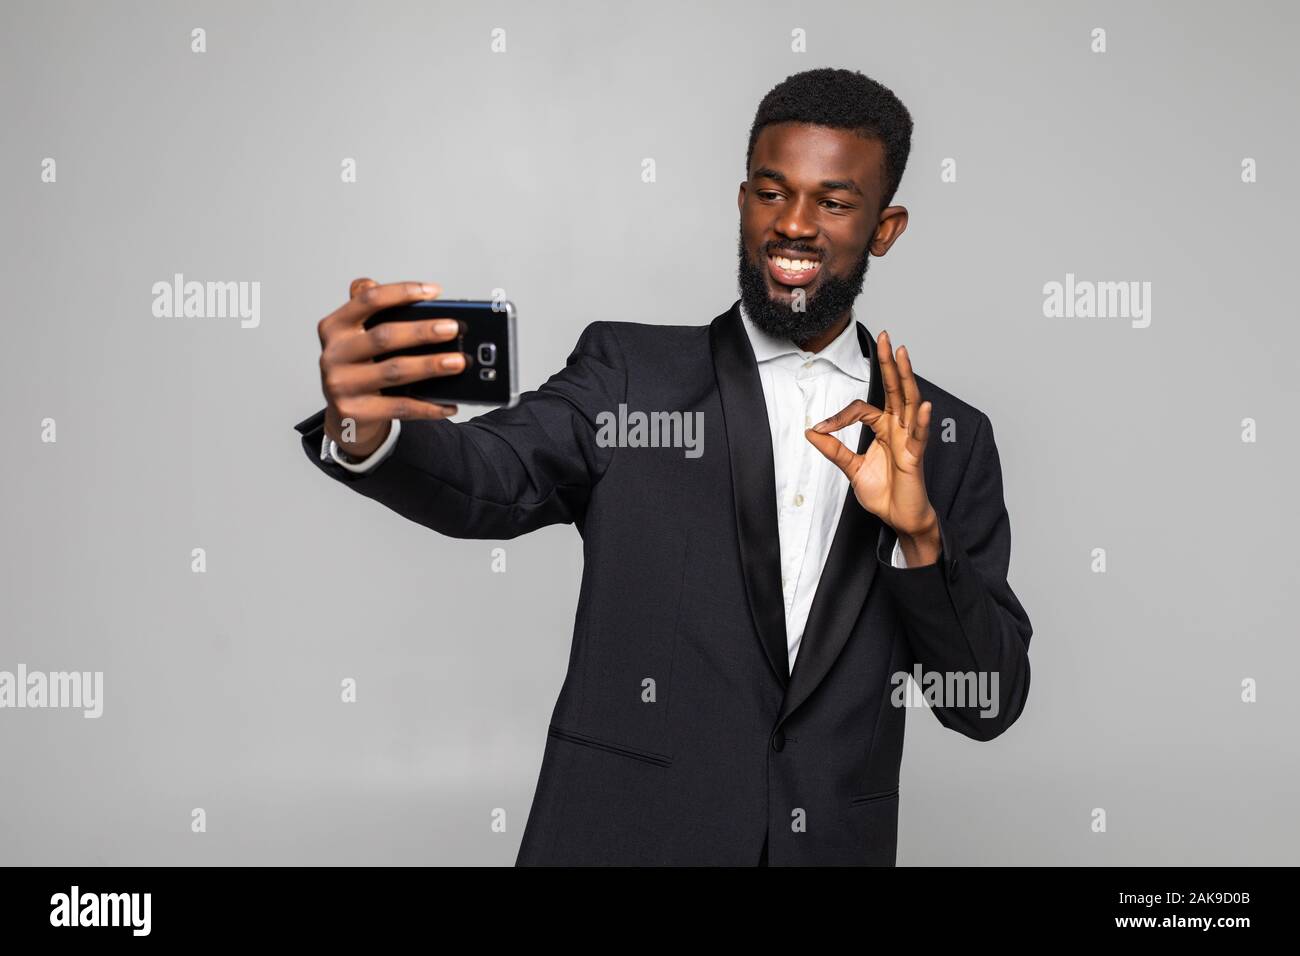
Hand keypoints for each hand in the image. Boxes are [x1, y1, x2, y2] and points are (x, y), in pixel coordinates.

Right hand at [317, 278, 467, 457]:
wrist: (344, 414)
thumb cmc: (358, 367)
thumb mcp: (359, 336)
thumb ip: (378, 312)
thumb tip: (423, 297)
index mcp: (335, 327)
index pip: (368, 300)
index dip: (402, 292)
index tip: (433, 291)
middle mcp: (333, 354)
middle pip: (384, 336)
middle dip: (422, 331)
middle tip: (452, 328)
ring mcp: (340, 385)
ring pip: (394, 371)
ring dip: (430, 365)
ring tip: (457, 362)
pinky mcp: (354, 412)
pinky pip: (399, 407)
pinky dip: (428, 406)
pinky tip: (448, 403)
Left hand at [804, 330, 939, 560]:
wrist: (899, 518)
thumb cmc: (884, 493)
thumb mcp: (852, 469)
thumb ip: (834, 450)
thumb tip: (812, 431)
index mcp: (884, 429)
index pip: (862, 409)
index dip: (839, 416)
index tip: (820, 429)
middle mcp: (899, 429)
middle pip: (895, 390)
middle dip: (889, 364)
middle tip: (886, 337)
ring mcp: (910, 440)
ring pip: (909, 403)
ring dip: (906, 377)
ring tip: (903, 354)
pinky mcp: (916, 457)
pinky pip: (920, 436)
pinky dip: (922, 420)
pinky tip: (923, 405)